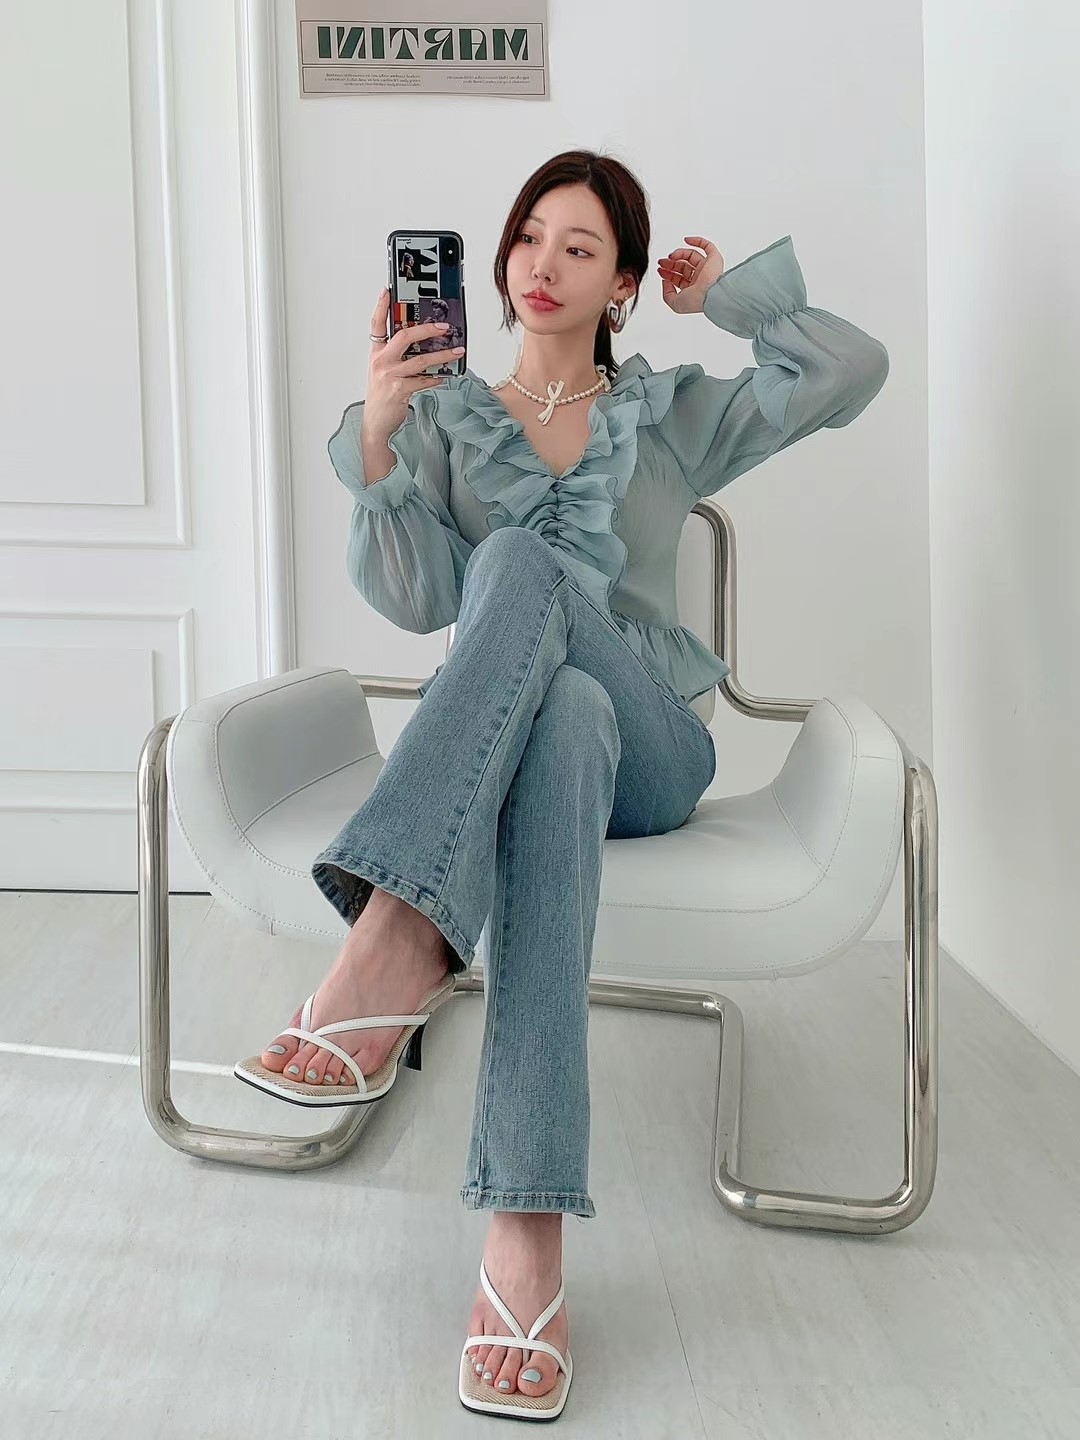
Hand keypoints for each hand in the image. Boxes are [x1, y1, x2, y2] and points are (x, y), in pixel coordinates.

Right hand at [364, 287, 463, 439]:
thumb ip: (396, 356)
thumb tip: (421, 345)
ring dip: (442, 355)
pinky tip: (445, 376)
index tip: (387, 291)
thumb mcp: (383, 371)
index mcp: (376, 353)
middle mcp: (381, 361)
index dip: (381, 306)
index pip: (376, 324)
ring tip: (457, 351)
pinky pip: (424, 380)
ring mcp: (390, 375)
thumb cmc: (381, 396)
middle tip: (445, 327)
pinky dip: (436, 378)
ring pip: (420, 360)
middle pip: (404, 336)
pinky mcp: (400, 389)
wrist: (375, 422)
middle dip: (427, 329)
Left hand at [656, 236, 725, 314]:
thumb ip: (667, 294)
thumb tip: (665, 281)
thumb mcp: (674, 303)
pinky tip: (686, 240)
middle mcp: (700, 279)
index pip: (678, 278)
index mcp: (693, 289)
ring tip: (671, 256)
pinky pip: (707, 246)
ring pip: (692, 256)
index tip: (660, 270)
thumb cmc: (696, 300)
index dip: (668, 273)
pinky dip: (697, 241)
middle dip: (671, 263)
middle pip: (683, 266)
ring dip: (679, 253)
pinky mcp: (714, 259)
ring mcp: (707, 268)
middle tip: (661, 262)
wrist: (710, 294)